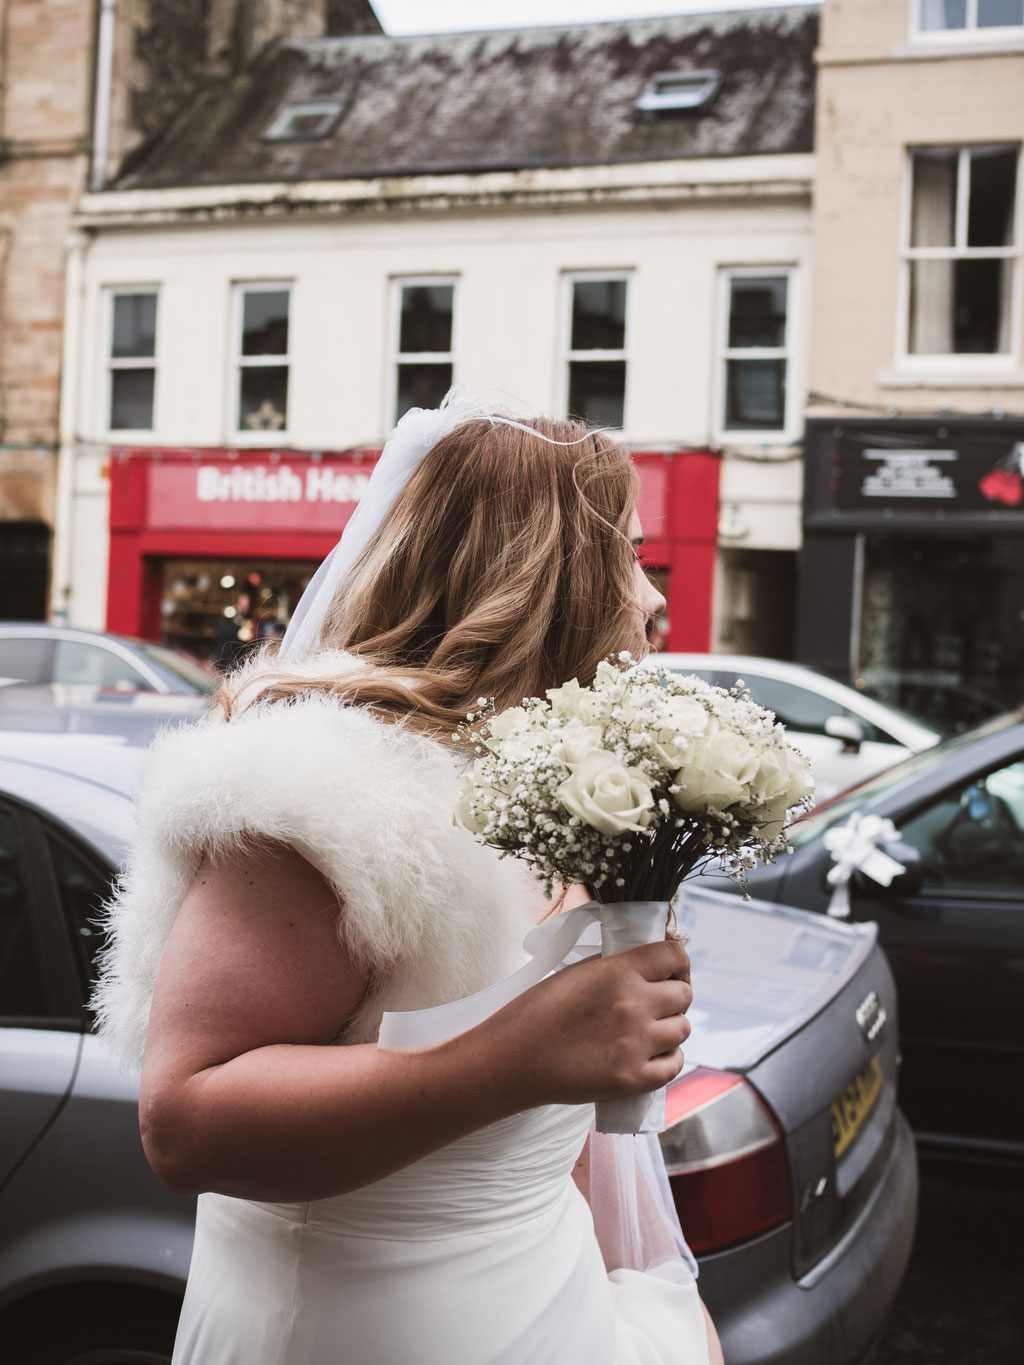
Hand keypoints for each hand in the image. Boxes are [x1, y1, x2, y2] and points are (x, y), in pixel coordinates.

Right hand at [487, 939, 691, 1109]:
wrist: (513, 1059)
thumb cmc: (536, 1012)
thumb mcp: (576, 973)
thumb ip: (613, 966)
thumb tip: (643, 965)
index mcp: (618, 972)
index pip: (673, 956)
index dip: (676, 962)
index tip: (670, 969)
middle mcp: (634, 1006)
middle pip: (683, 994)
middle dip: (674, 995)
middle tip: (657, 1001)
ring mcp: (637, 1045)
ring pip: (682, 1029)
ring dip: (670, 1027)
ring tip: (650, 1029)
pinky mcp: (634, 1079)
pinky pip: (674, 1065)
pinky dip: (668, 1058)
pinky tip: (652, 1053)